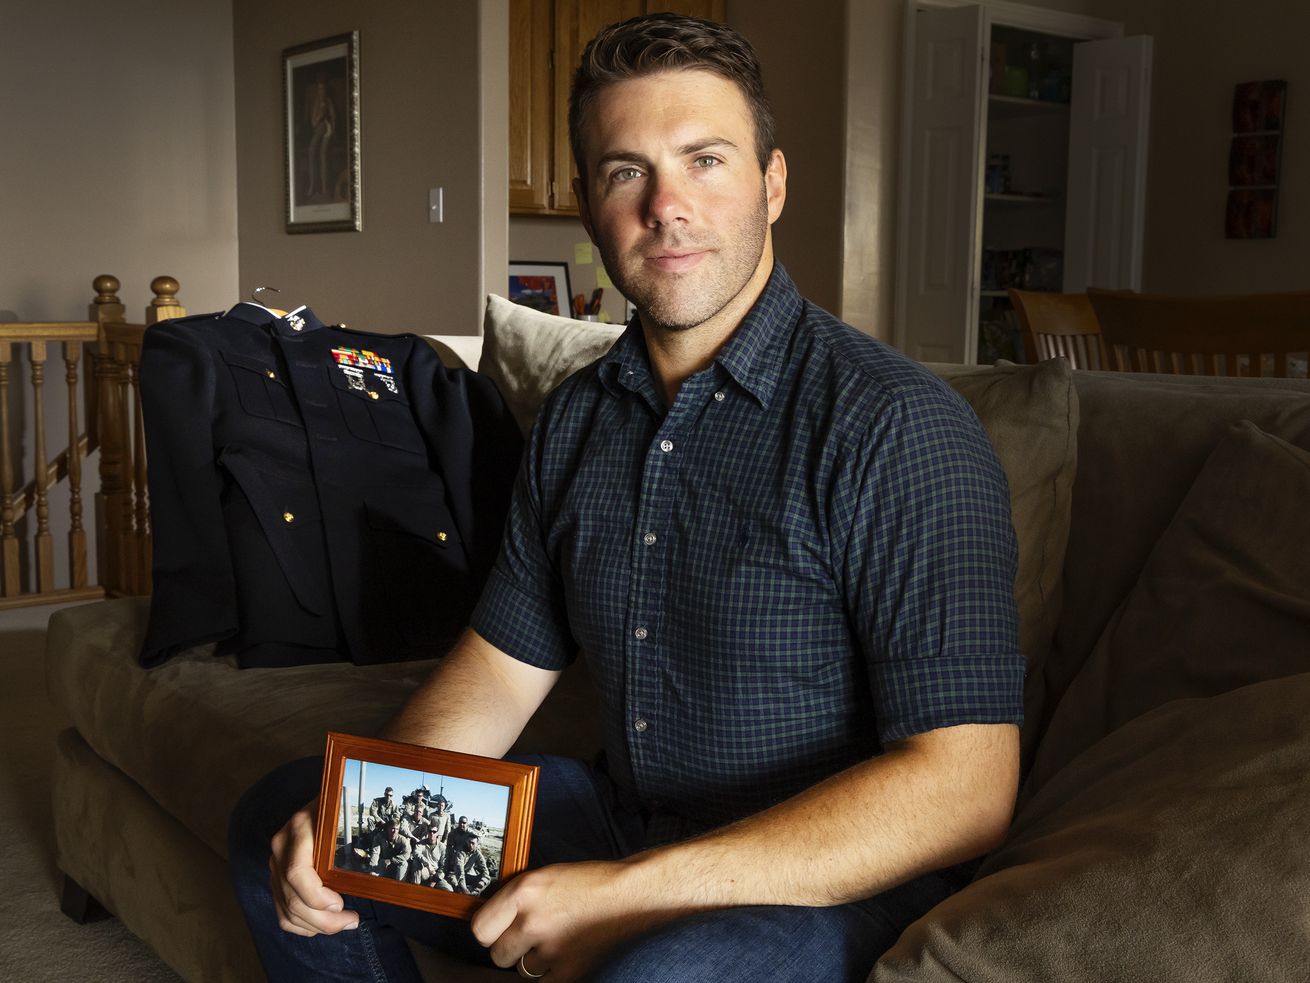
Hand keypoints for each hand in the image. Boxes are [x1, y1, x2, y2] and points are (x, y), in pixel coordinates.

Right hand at [268, 799, 359, 936]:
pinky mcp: (276, 878)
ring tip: (345, 923)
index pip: (296, 873)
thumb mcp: (346, 811)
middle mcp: (281, 848)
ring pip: (287, 911)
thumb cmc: (340, 805)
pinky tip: (324, 924)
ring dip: (318, 926)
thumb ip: (352, 833)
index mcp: (298, 828)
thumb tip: (373, 864)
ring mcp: (275, 865)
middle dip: (324, 919)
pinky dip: (303, 926)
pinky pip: (283, 913)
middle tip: (352, 920)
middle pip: (293, 899)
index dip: (316, 896)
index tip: (341, 903)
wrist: (321, 801)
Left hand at [471, 861, 670, 981]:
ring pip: (523, 970)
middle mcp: (532, 920)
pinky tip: (566, 957)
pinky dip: (553, 975)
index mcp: (524, 891)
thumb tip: (492, 922)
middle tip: (532, 937)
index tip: (497, 932)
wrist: (633, 895)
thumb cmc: (592, 883)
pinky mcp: (570, 971)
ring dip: (537, 960)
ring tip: (559, 941)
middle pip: (498, 955)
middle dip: (512, 949)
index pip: (480, 929)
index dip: (490, 932)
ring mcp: (551, 949)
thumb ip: (518, 899)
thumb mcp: (547, 877)